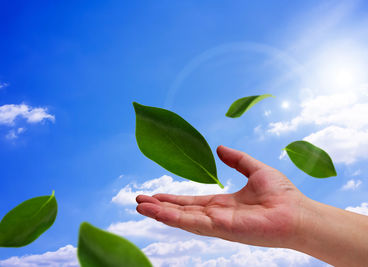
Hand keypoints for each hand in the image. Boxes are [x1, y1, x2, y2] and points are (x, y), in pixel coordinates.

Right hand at [136, 145, 305, 247]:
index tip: (155, 194)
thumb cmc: (282, 195)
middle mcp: (216, 216)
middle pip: (181, 211)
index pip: (191, 201)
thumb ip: (237, 159)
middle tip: (138, 201)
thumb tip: (220, 147)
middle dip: (160, 206)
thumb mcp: (255, 169)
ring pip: (182, 219)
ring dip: (160, 213)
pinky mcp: (221, 229)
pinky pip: (192, 223)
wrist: (298, 212)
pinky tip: (156, 212)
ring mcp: (217, 224)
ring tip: (140, 206)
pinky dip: (172, 218)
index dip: (172, 198)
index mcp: (222, 204)